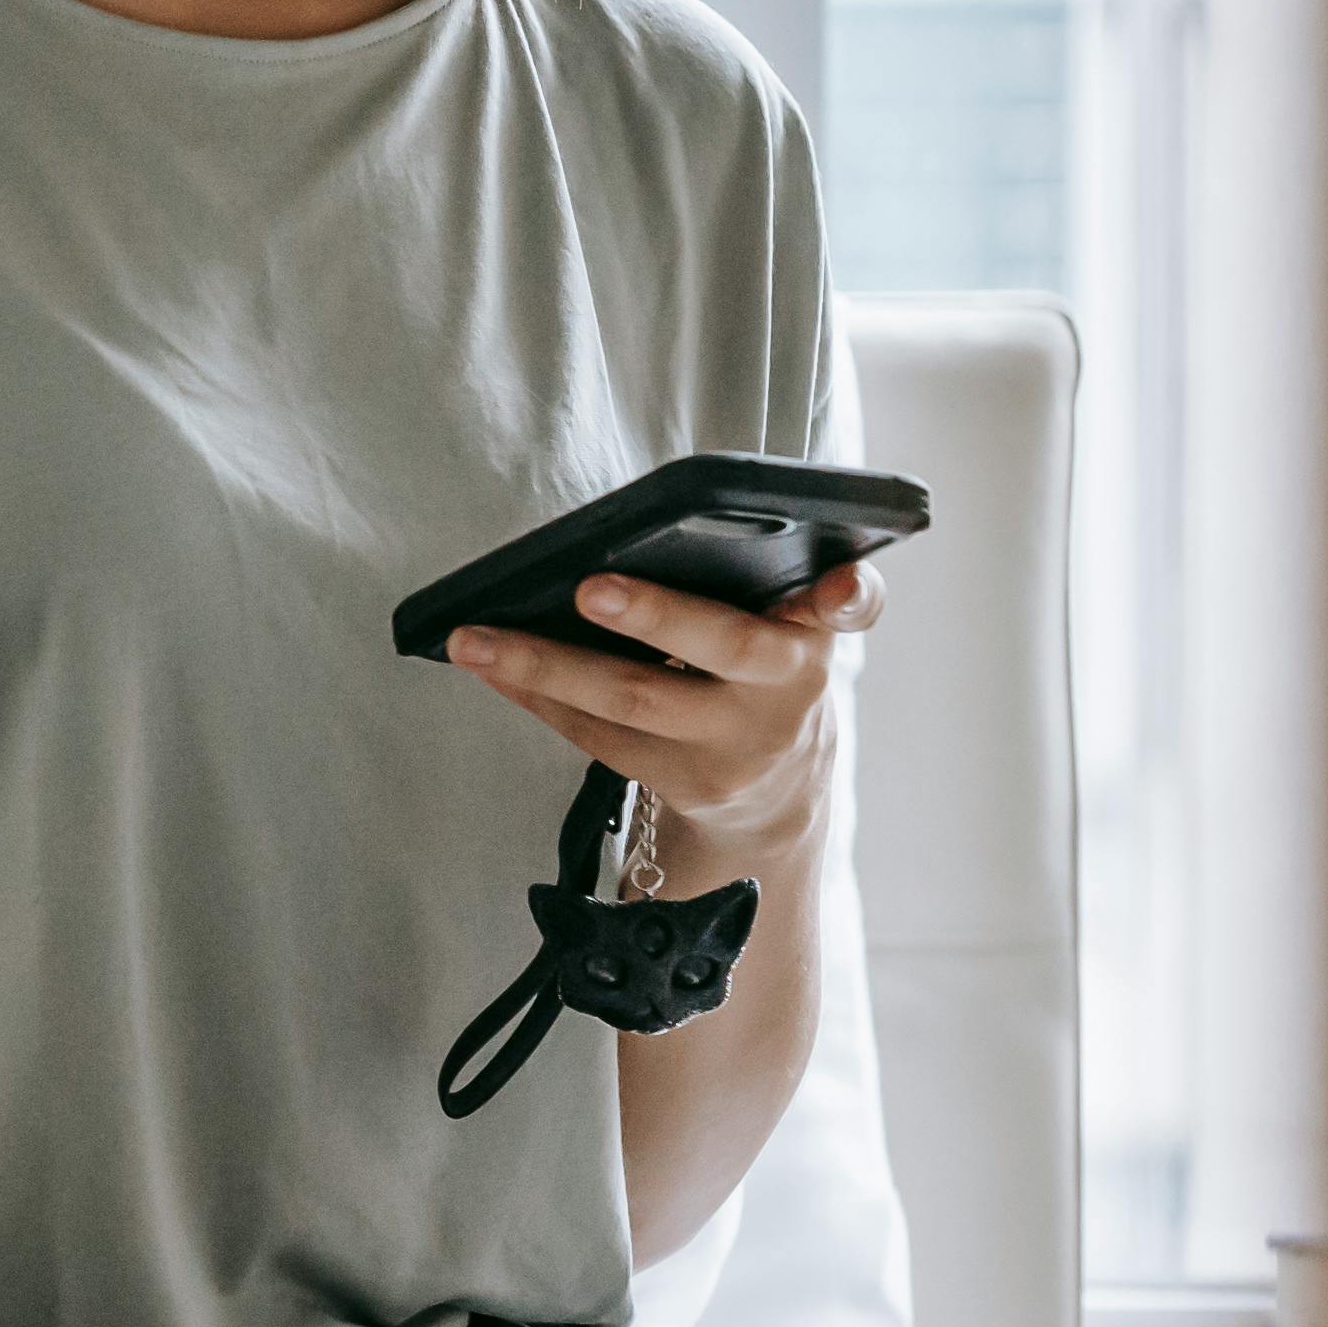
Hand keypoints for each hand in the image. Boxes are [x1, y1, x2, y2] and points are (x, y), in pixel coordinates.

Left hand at [449, 559, 879, 864]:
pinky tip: (494, 671)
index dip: (849, 593)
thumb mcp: (789, 627)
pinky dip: (539, 698)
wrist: (779, 793)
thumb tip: (647, 533)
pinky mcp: (687, 785)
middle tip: (588, 587)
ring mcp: (737, 747)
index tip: (841, 580)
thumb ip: (770, 585)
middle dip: (656, 615)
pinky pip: (599, 737)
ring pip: (635, 701)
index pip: (852, 605)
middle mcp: (788, 690)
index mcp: (816, 632)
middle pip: (725, 646)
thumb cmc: (763, 671)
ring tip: (475, 639)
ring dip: (544, 665)